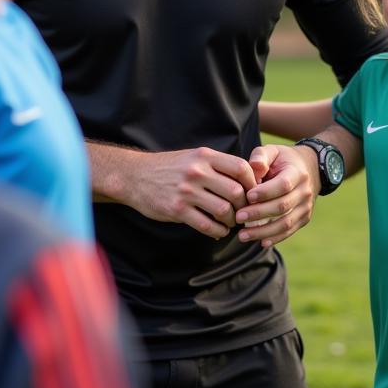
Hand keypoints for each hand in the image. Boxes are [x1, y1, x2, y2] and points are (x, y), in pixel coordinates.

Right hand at [126, 147, 256, 238]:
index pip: (241, 168)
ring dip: (232, 221)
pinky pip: (206, 225)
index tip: (252, 193)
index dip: (252, 183)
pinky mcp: (177, 209)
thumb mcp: (194, 157)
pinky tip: (219, 231)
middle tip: (244, 212)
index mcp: (205, 156)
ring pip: (223, 210)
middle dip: (244, 206)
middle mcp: (197, 172)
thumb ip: (218, 165)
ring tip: (231, 223)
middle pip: (236, 192)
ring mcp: (186, 191)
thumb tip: (249, 179)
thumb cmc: (170, 167)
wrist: (135, 176)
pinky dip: (217, 231)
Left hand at [236, 143, 318, 248]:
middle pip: (282, 206)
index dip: (266, 192)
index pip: (283, 185)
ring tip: (242, 235)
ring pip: (285, 223)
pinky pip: (289, 231)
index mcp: (297, 173)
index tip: (247, 196)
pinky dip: (274, 238)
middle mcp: (304, 191)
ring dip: (263, 231)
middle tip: (238, 217)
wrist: (310, 169)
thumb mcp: (273, 151)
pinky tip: (259, 242)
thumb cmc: (283, 160)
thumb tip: (254, 167)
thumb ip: (260, 156)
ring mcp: (306, 207)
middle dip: (259, 213)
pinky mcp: (303, 218)